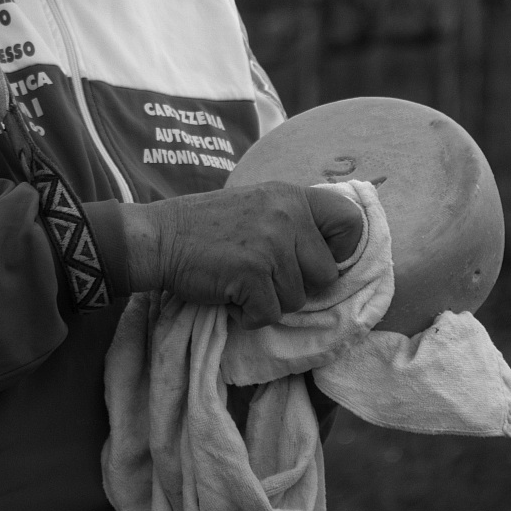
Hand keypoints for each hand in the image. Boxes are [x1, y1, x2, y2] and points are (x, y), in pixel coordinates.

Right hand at [119, 181, 363, 329]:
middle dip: (297, 285)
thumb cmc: (206, 227)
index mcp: (291, 196)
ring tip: (241, 281)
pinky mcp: (253, 273)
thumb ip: (292, 221)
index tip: (317, 262)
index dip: (342, 250)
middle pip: (325, 274)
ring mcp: (271, 244)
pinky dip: (249, 314)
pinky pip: (270, 314)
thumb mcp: (257, 206)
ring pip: (297, 299)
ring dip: (269, 300)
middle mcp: (287, 215)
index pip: (351, 221)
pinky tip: (230, 295)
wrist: (159, 238)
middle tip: (264, 276)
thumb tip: (332, 257)